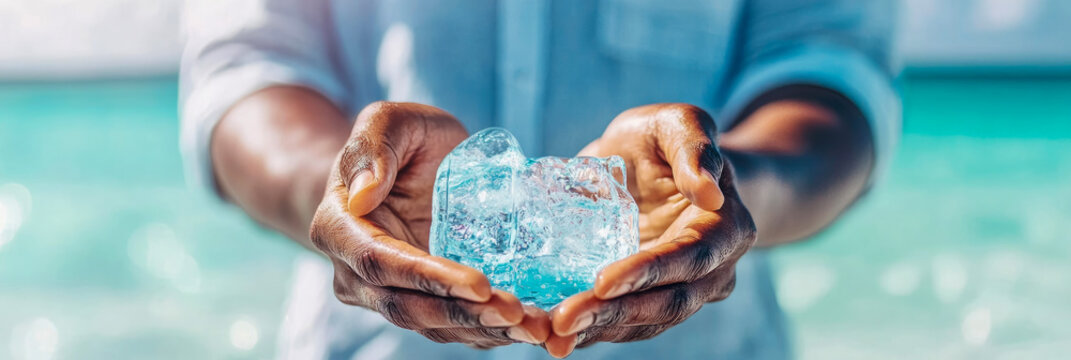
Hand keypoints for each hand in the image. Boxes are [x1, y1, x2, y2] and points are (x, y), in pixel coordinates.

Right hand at [310, 102, 550, 347]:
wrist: (404, 168)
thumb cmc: (400, 139)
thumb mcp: (391, 120)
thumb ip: (374, 144)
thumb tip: (362, 194)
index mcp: (338, 227)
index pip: (379, 262)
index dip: (429, 277)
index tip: (480, 283)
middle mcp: (353, 272)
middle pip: (406, 306)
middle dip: (463, 314)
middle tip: (517, 313)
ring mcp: (385, 294)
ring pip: (431, 326)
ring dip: (481, 330)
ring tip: (531, 327)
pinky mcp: (420, 304)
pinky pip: (451, 327)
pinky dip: (488, 332)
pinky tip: (527, 328)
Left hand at [545, 104, 756, 354]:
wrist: (662, 163)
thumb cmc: (669, 139)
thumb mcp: (679, 122)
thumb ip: (695, 148)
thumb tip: (708, 193)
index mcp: (727, 228)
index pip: (691, 257)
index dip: (649, 272)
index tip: (603, 282)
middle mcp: (712, 271)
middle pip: (667, 303)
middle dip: (614, 314)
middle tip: (564, 321)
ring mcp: (680, 291)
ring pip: (643, 322)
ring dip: (598, 331)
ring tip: (552, 335)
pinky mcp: (646, 299)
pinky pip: (622, 323)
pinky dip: (589, 331)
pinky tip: (551, 334)